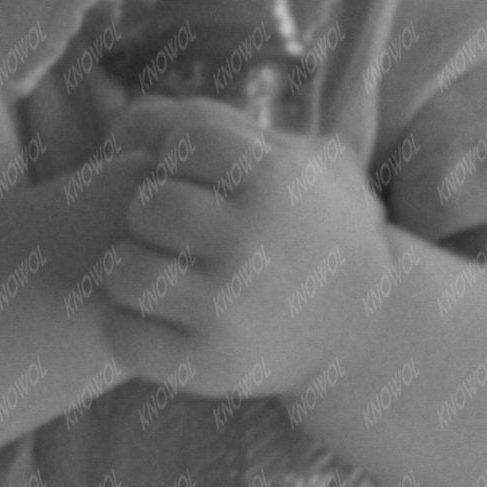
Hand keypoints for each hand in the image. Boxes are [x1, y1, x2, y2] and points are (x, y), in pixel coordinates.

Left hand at [93, 93, 391, 399]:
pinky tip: (154, 318)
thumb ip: (222, 122)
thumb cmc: (316, 228)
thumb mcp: (304, 159)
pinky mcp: (207, 364)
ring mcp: (226, 308)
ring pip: (122, 270)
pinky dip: (128, 327)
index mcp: (273, 181)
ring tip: (158, 272)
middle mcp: (249, 242)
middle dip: (154, 214)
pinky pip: (122, 334)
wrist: (364, 330)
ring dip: (131, 270)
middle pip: (146, 205)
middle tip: (173, 232)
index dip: (180, 157)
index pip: (183, 141)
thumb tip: (129, 122)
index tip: (198, 180)